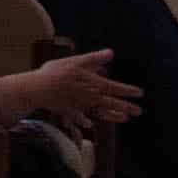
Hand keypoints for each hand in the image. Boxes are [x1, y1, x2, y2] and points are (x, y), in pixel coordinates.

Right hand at [12, 48, 141, 132]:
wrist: (37, 89)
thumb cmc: (56, 72)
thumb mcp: (76, 61)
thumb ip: (94, 59)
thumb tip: (110, 53)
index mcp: (92, 84)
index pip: (114, 88)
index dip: (128, 91)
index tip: (139, 93)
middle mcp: (89, 96)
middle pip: (111, 102)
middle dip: (126, 107)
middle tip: (139, 111)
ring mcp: (79, 105)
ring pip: (99, 111)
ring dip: (112, 115)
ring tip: (124, 118)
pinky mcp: (67, 110)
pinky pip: (77, 117)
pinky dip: (82, 121)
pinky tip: (88, 124)